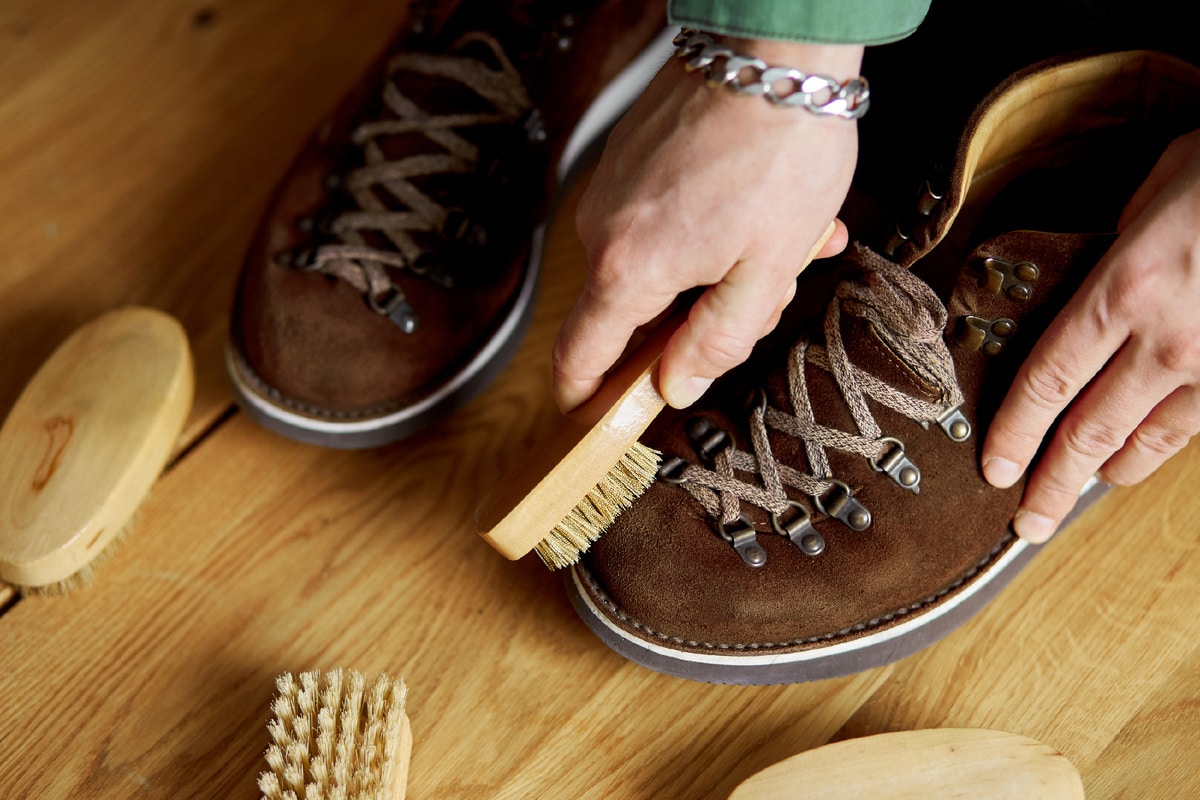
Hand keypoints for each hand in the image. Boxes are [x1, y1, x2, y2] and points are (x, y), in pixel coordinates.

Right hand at [552, 39, 861, 412]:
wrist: (770, 46)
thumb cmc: (779, 151)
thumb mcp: (768, 266)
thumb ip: (717, 340)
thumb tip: (675, 386)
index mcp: (630, 269)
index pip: (581, 355)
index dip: (584, 397)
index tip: (592, 418)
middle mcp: (602, 230)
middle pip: (633, 310)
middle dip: (697, 317)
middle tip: (767, 292)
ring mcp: (610, 189)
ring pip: (654, 262)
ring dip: (713, 267)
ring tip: (780, 237)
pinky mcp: (627, 160)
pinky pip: (657, 218)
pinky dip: (704, 227)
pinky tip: (757, 205)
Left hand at [982, 128, 1199, 541]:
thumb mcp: (1154, 193)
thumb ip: (1114, 254)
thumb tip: (1090, 293)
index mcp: (1126, 288)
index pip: (1047, 380)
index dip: (1015, 433)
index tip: (994, 469)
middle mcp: (1170, 339)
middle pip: (1090, 430)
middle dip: (1053, 484)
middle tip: (1026, 524)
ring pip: (1149, 440)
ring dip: (1106, 471)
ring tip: (1077, 490)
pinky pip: (1195, 425)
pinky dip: (1159, 446)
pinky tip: (1137, 458)